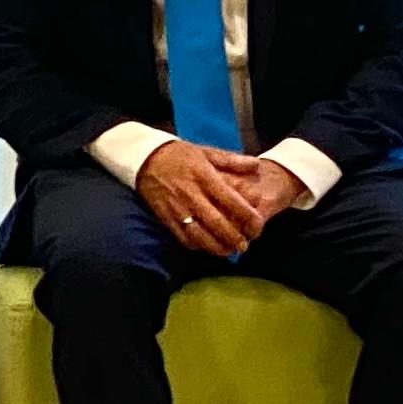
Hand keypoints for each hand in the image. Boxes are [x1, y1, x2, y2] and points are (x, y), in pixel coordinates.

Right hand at [135, 137, 272, 257]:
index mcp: (205, 177)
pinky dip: (197, 245)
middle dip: (234, 238)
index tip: (257, 226)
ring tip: (229, 251)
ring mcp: (177, 208)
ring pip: (200, 235)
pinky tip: (207, 247)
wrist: (144, 158)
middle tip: (245, 245)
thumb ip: (232, 161)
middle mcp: (191, 194)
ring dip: (216, 247)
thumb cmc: (180, 155)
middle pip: (217, 222)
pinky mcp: (165, 217)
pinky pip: (182, 237)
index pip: (231, 201)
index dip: (247, 217)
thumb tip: (257, 165)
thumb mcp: (206, 152)